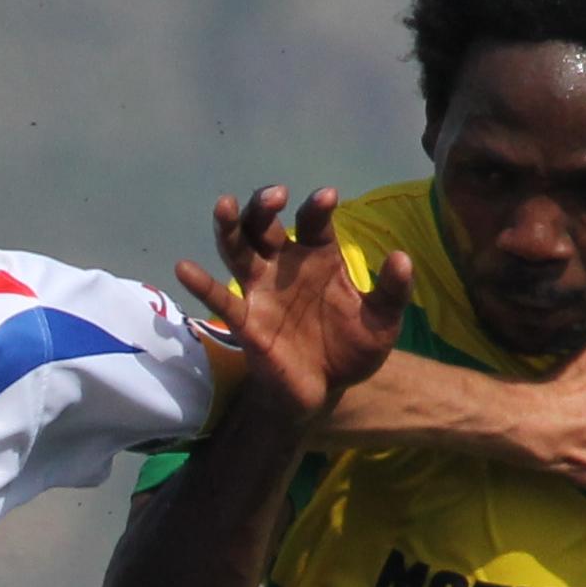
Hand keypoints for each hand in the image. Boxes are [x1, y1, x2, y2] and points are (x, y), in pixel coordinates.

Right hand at [169, 184, 407, 423]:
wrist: (326, 391)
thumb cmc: (351, 348)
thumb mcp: (381, 321)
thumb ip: (392, 290)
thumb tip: (402, 257)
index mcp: (319, 256)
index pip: (312, 222)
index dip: (317, 207)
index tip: (326, 198)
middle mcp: (284, 265)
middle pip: (265, 224)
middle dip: (265, 204)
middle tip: (275, 196)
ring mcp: (261, 291)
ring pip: (237, 249)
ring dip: (229, 226)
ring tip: (223, 205)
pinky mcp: (247, 321)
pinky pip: (220, 299)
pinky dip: (200, 283)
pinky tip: (183, 267)